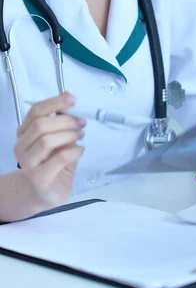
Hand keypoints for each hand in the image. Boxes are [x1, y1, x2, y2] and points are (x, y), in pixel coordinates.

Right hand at [13, 92, 85, 208]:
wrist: (47, 192)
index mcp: (24, 132)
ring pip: (47, 140)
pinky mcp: (39, 178)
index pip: (35, 111)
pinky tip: (80, 150)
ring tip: (80, 136)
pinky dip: (74, 151)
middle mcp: (21, 146)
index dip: (54, 103)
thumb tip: (68, 95)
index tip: (73, 99)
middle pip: (40, 125)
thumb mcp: (59, 137)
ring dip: (69, 135)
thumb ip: (61, 119)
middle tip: (81, 123)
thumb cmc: (54, 161)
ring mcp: (28, 163)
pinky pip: (59, 158)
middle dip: (65, 121)